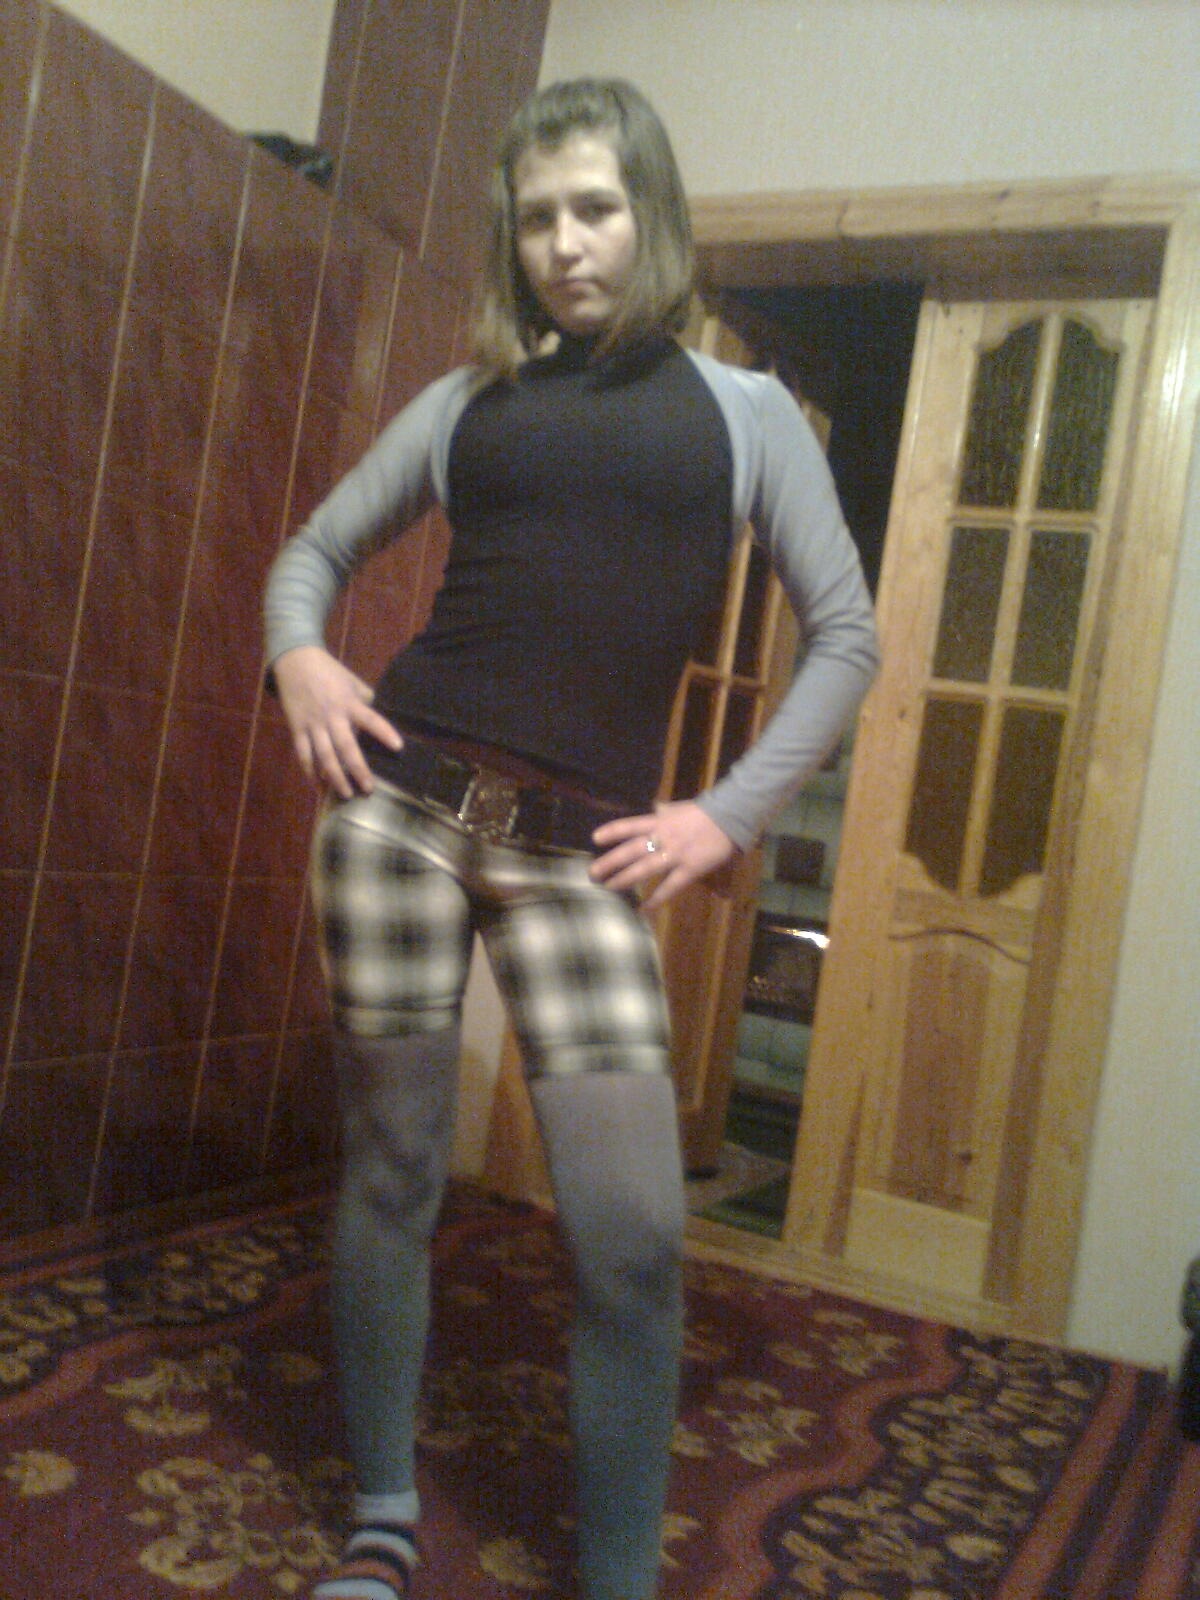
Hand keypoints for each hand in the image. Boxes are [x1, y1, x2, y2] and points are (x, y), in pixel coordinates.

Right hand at [271, 645, 401, 797]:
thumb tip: (383, 715)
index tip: (398, 747)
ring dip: (335, 777)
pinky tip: (319, 786)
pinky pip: (303, 754)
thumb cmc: (329, 672)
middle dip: (358, 769)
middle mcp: (332, 716)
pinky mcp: (296, 729)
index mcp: (349, 703)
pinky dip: (310, 771)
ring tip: (346, 794)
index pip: (371, 719)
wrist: (295, 661)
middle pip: (346, 747)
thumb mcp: (352, 681)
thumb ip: (366, 700)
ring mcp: (313, 724)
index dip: (384, 733)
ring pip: (324, 756)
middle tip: (368, 788)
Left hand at [589, 800, 737, 913]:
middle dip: (610, 861)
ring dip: (624, 879)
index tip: (594, 839)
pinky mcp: (690, 869)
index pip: (630, 825)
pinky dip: (656, 899)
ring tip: (609, 888)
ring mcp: (675, 854)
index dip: (612, 832)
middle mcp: (663, 837)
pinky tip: (644, 909)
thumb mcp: (680, 808)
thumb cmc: (706, 812)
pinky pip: (670, 887)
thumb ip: (665, 810)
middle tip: (592, 873)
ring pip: (644, 868)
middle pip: (631, 850)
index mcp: (660, 821)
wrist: (732, 816)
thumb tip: (655, 807)